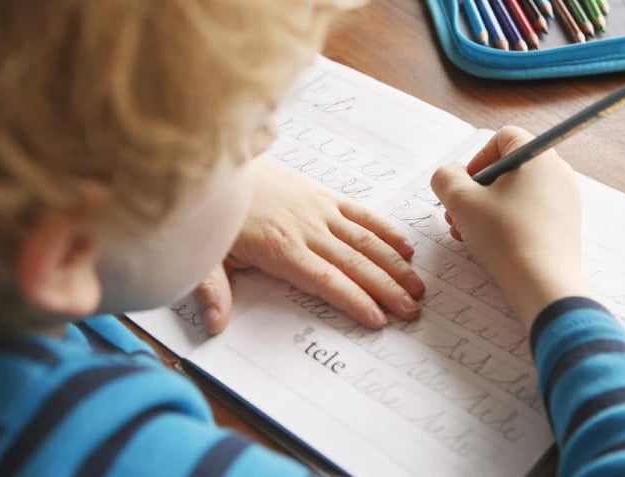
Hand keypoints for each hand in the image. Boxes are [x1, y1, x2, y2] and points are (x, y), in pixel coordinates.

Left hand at [195, 161, 424, 333]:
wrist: (220, 161)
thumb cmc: (216, 214)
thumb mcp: (206, 255)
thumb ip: (212, 291)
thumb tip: (215, 326)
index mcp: (280, 248)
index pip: (326, 280)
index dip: (354, 300)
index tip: (378, 319)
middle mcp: (306, 229)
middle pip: (354, 263)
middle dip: (386, 288)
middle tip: (412, 310)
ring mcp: (319, 210)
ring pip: (365, 240)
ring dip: (394, 264)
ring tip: (418, 287)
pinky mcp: (323, 196)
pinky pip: (360, 214)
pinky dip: (385, 229)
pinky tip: (405, 246)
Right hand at [430, 126, 588, 329]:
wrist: (543, 284)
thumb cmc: (504, 237)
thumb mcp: (461, 202)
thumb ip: (445, 178)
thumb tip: (449, 175)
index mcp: (538, 156)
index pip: (503, 138)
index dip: (477, 159)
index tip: (464, 186)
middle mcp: (558, 172)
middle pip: (509, 169)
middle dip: (477, 191)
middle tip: (458, 215)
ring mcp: (566, 200)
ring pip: (518, 194)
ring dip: (487, 209)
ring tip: (468, 235)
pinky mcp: (566, 226)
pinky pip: (532, 214)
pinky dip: (509, 223)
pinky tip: (491, 246)